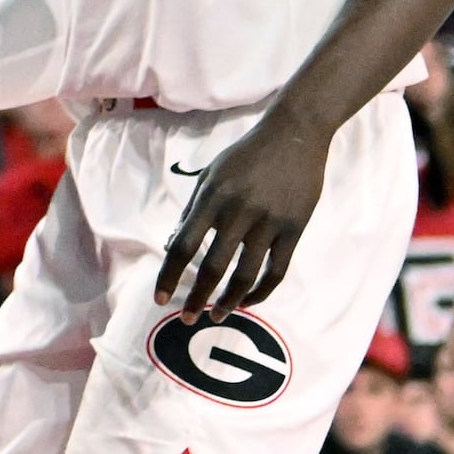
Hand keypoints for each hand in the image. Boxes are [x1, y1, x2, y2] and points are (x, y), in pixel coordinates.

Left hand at [155, 110, 329, 316]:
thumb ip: (192, 210)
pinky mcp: (294, 230)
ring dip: (230, 301)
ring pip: (246, 275)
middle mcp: (238, 213)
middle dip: (198, 298)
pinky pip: (276, 271)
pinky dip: (261, 292)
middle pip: (213, 267)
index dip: (169, 275)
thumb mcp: (211, 175)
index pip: (183, 245)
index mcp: (212, 198)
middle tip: (187, 318)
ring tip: (217, 315)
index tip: (160, 298)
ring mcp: (269, 223)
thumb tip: (172, 246)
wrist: (294, 135)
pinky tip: (248, 301)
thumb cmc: (245, 156)